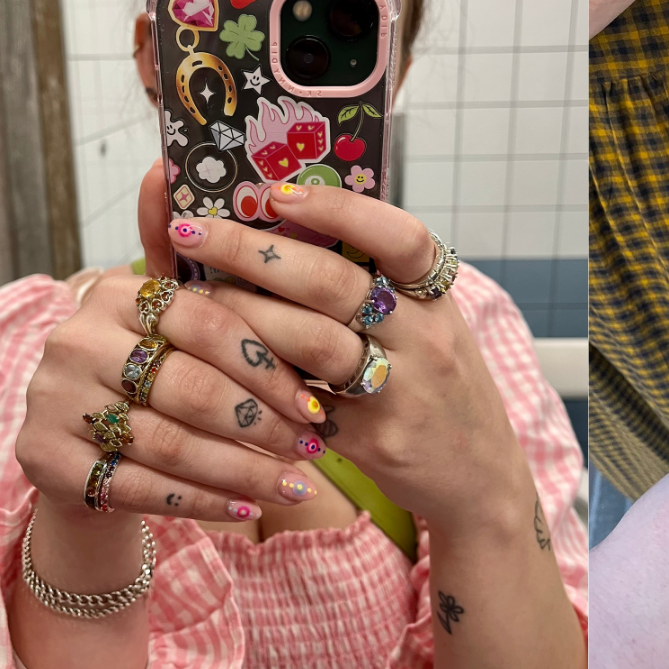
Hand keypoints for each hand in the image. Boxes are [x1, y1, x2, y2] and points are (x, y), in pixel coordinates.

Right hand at [14, 170, 334, 524]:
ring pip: (170, 443)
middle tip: (313, 444)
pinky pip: (140, 487)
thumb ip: (187, 254)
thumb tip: (167, 163)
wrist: (76, 450)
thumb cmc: (144, 371)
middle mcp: (72, 341)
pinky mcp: (44, 459)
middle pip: (190, 387)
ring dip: (244, 469)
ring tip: (297, 482)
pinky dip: (203, 500)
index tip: (319, 397)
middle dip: (263, 422)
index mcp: (114, 293)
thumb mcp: (167, 315)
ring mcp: (52, 402)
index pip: (207, 322)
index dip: (269, 363)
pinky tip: (249, 507)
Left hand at [153, 182, 528, 531]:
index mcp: (433, 295)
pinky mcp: (375, 441)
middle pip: (331, 283)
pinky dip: (256, 381)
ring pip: (310, 343)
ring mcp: (402, 391)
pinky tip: (216, 364)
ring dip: (242, 316)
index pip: (399, 236)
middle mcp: (425, 336)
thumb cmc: (433, 382)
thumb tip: (283, 220)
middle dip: (251, 252)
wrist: (479, 476)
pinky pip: (302, 405)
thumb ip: (371, 281)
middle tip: (189, 232)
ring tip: (192, 298)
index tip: (275, 192)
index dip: (338, 208)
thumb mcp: (423, 323)